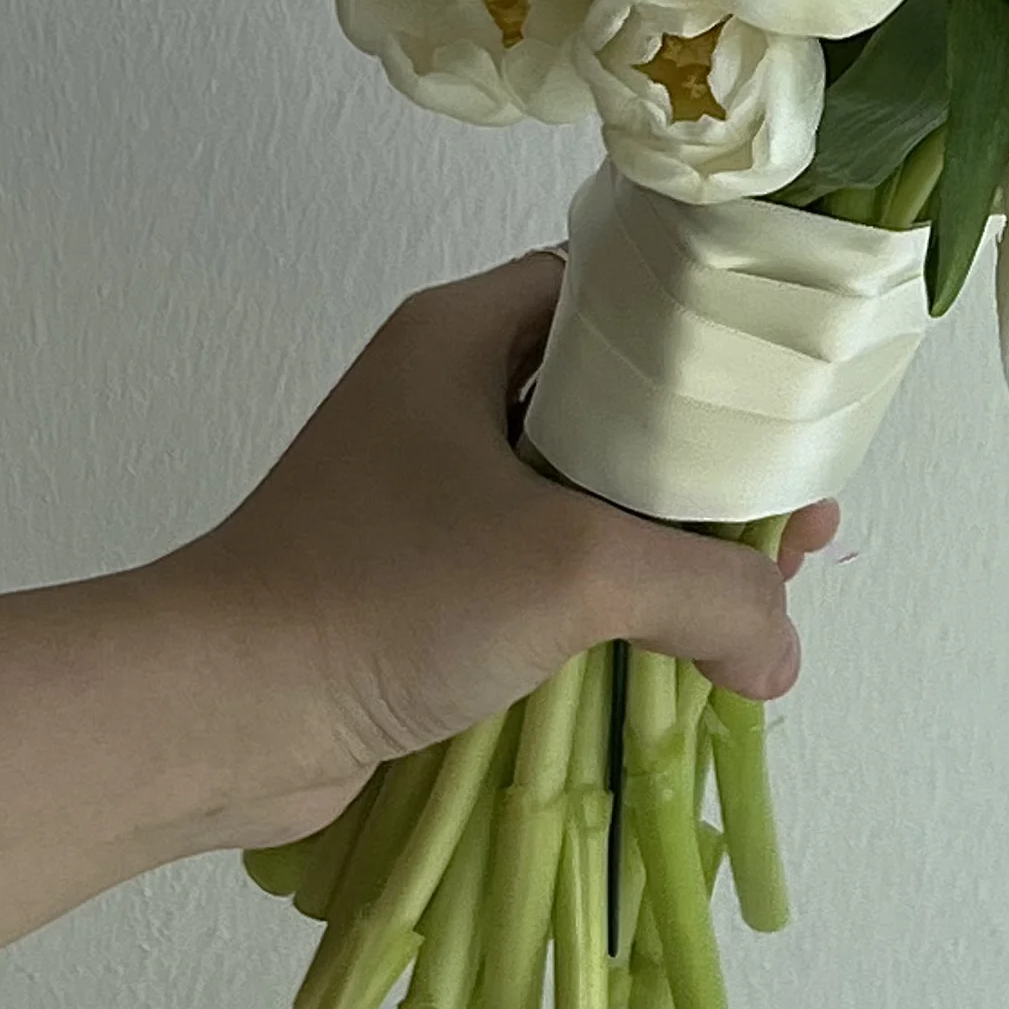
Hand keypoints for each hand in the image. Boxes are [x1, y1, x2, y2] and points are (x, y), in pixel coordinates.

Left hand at [166, 251, 840, 851]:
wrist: (217, 715)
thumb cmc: (382, 596)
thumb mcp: (576, 569)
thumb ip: (709, 593)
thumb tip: (780, 652)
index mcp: (466, 334)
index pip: (621, 292)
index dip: (715, 339)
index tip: (792, 402)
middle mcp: (448, 394)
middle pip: (619, 404)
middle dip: (712, 466)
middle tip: (791, 523)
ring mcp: (432, 491)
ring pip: (588, 496)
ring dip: (670, 545)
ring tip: (754, 599)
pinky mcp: (423, 580)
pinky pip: (547, 568)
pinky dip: (612, 599)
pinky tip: (674, 648)